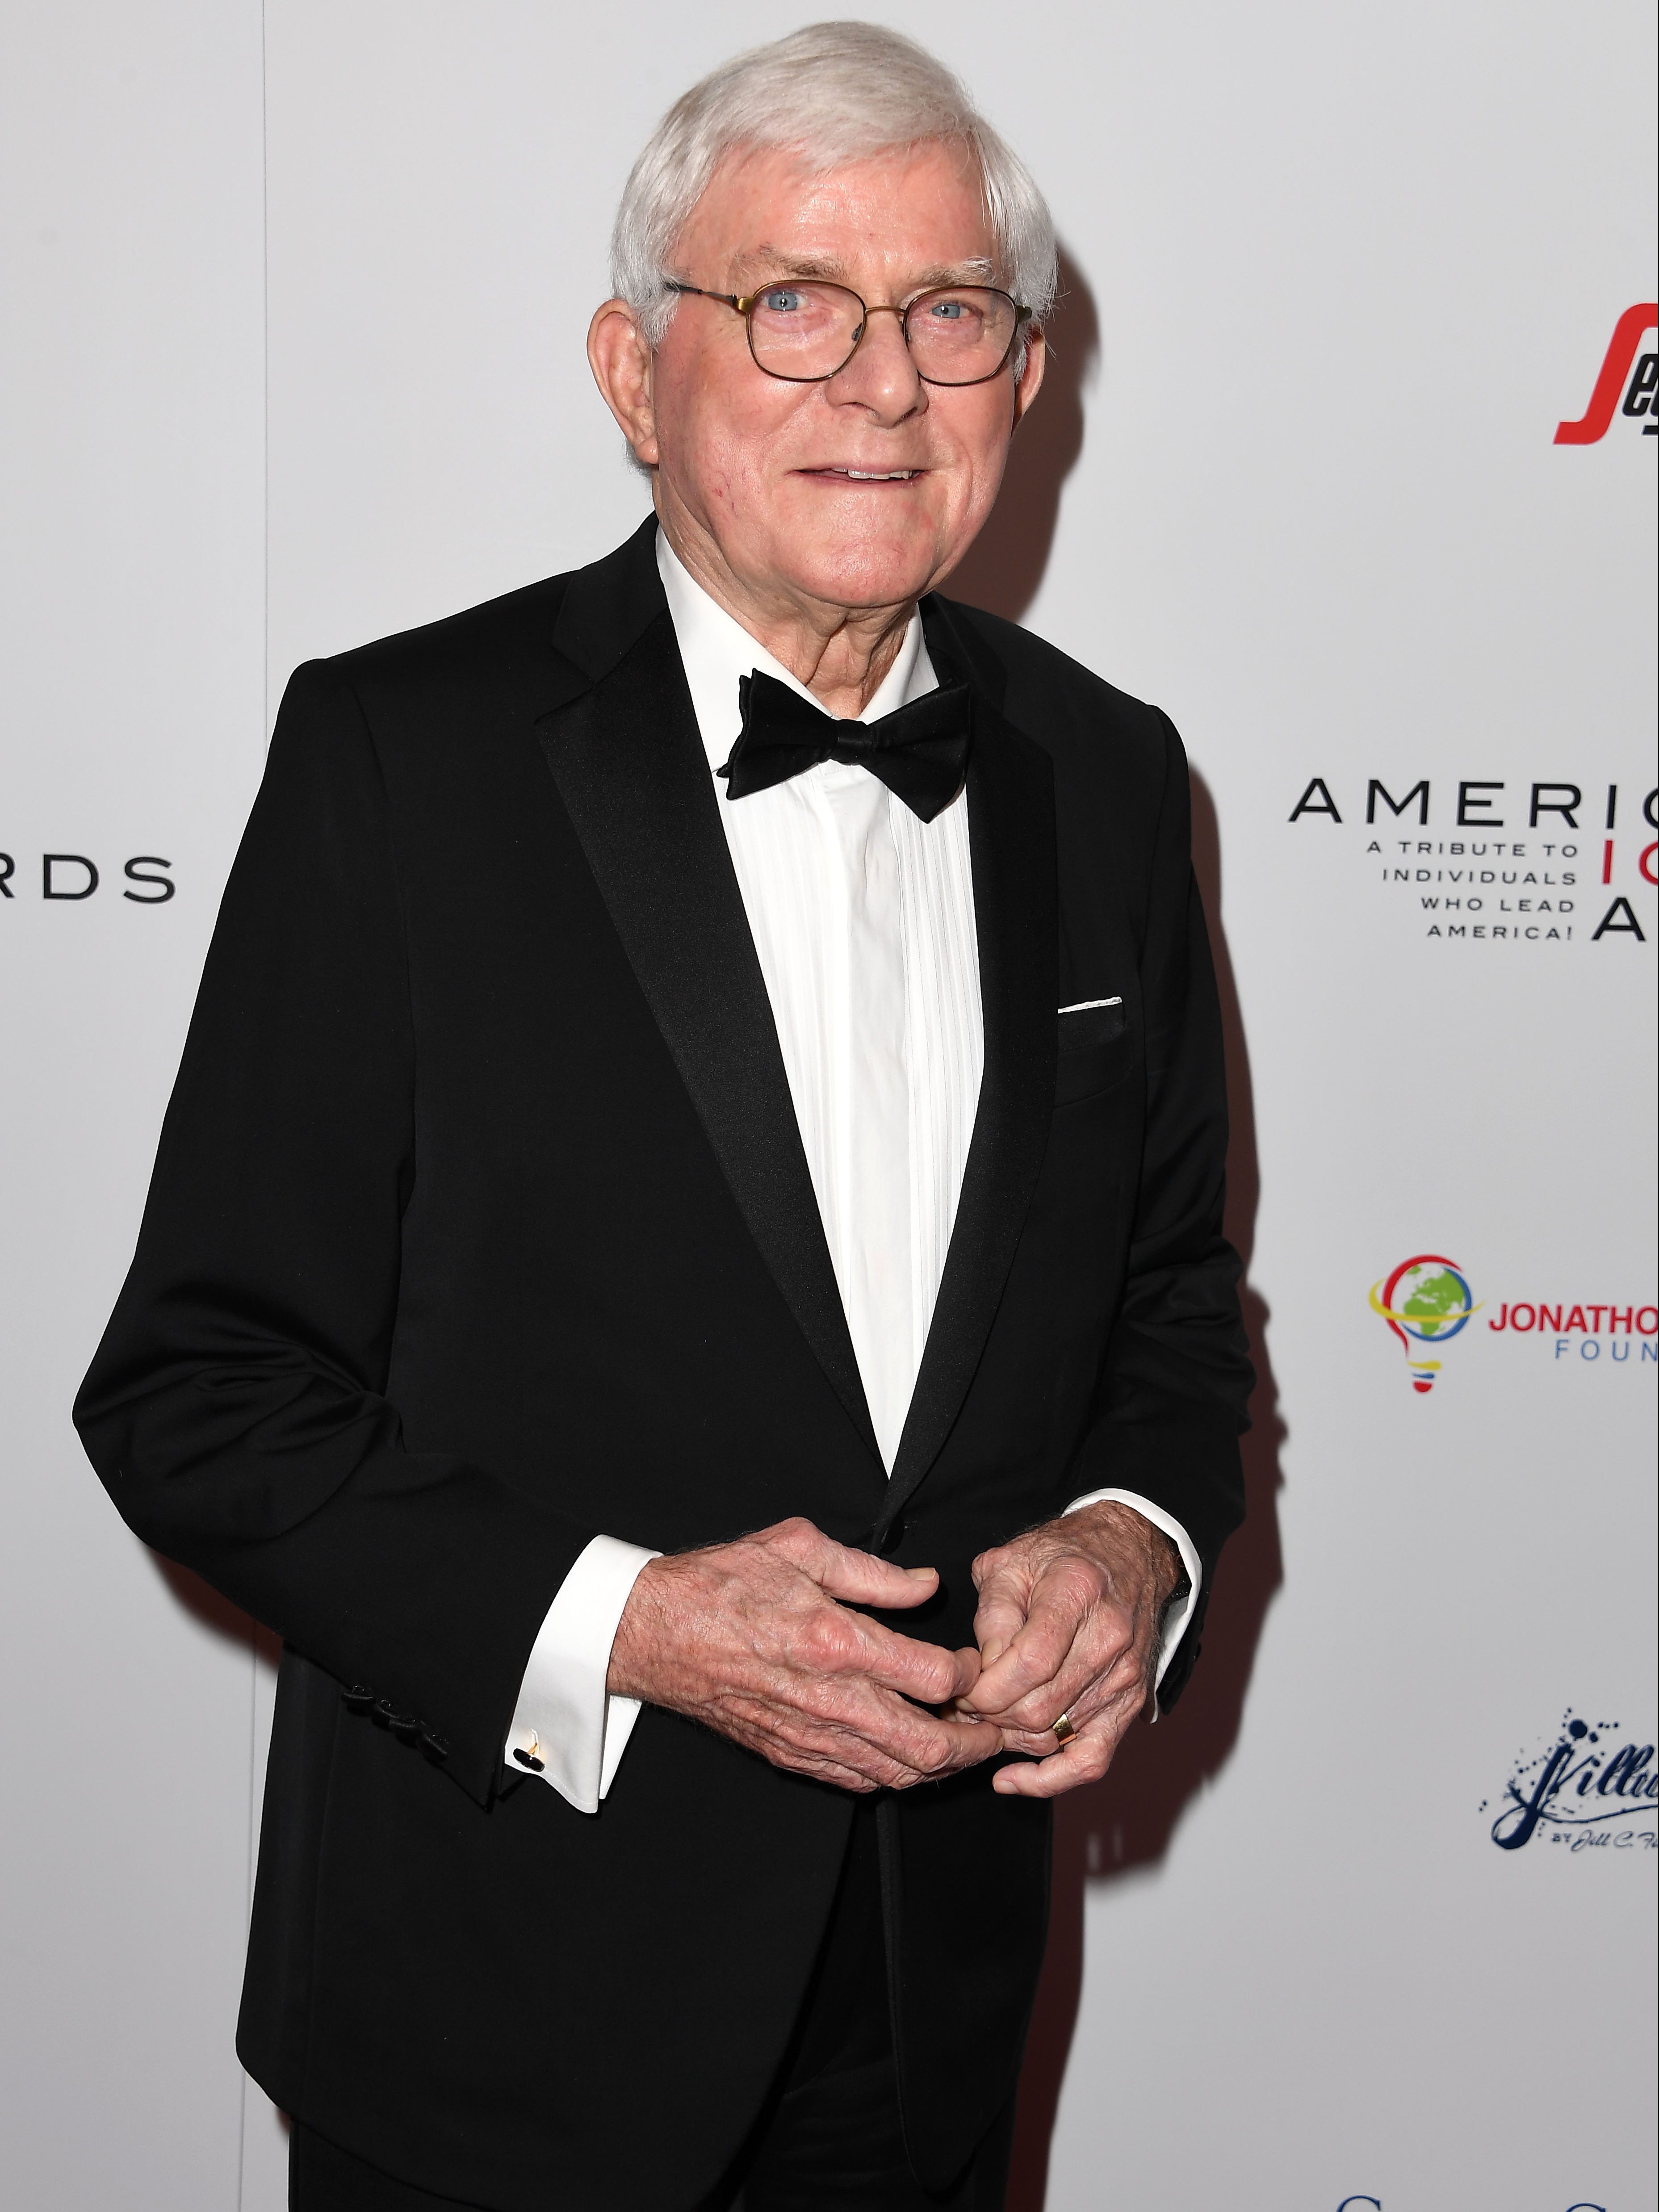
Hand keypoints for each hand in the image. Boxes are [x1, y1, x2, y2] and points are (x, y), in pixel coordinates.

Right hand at [607, 1516, 1002, 1792]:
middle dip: (975, 1741)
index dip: (973, 1675)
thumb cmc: (722, 1583)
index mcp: (835, 1641)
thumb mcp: (801, 1546)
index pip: (935, 1678)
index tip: (977, 1663)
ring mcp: (807, 1735)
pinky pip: (857, 1781)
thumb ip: (873, 1572)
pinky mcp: (788, 1754)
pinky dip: (893, 1775)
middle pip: (928, 1746)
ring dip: (941, 1765)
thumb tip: (926, 1585)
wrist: (654, 1631)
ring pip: (897, 1773)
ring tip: (963, 1744)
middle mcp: (828, 1699)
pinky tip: (908, 1755)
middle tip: (996, 1726)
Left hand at [959, 1502, 1183, 1798]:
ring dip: (1009, 1737)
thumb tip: (984, 1671)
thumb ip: (992, 1613)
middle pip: (1040, 1707)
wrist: (1128, 1554)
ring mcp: (1124, 1677)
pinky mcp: (1130, 1704)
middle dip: (990, 1715)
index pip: (1028, 1663)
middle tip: (964, 1705)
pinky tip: (1011, 1778)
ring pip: (1055, 1736)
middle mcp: (1108, 1639)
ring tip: (984, 1720)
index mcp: (1076, 1593)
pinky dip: (1049, 1779)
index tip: (961, 1688)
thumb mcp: (1010, 1561)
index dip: (985, 1688)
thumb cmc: (1062, 1556)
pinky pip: (1092, 1761)